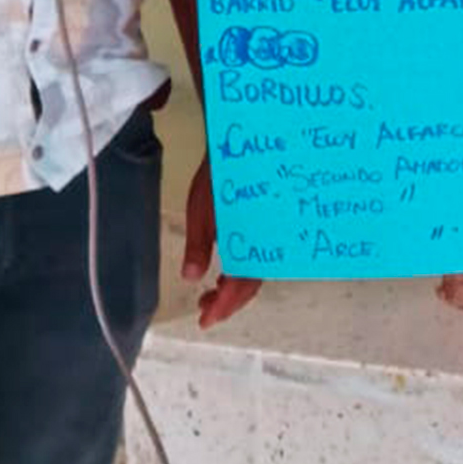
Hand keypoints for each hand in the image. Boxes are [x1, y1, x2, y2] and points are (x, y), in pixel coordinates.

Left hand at [182, 159, 258, 326]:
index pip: (240, 287)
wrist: (248, 143)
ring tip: (210, 296)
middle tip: (204, 311)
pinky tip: (227, 273)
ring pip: (256, 274)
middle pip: (251, 286)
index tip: (204, 321)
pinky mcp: (270, 228)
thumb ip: (199, 244)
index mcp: (252, 242)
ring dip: (235, 290)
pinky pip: (260, 259)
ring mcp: (271, 236)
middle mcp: (268, 244)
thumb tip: (191, 277)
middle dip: (228, 303)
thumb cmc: (222, 173)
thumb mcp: (202, 208)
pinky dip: (243, 272)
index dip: (223, 307)